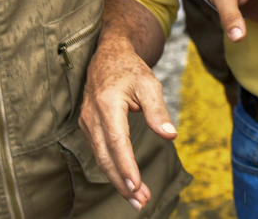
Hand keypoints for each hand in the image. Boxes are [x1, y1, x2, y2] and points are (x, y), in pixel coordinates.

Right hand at [79, 0, 173, 211]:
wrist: (109, 56)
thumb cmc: (130, 69)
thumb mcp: (149, 83)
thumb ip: (158, 110)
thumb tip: (170, 135)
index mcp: (108, 103)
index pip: (116, 141)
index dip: (126, 165)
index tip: (137, 185)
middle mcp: (92, 116)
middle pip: (105, 156)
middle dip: (122, 182)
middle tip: (141, 202)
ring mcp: (87, 122)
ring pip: (100, 158)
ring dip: (117, 180)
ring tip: (137, 198)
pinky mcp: (88, 127)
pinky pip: (99, 152)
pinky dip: (112, 169)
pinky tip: (126, 181)